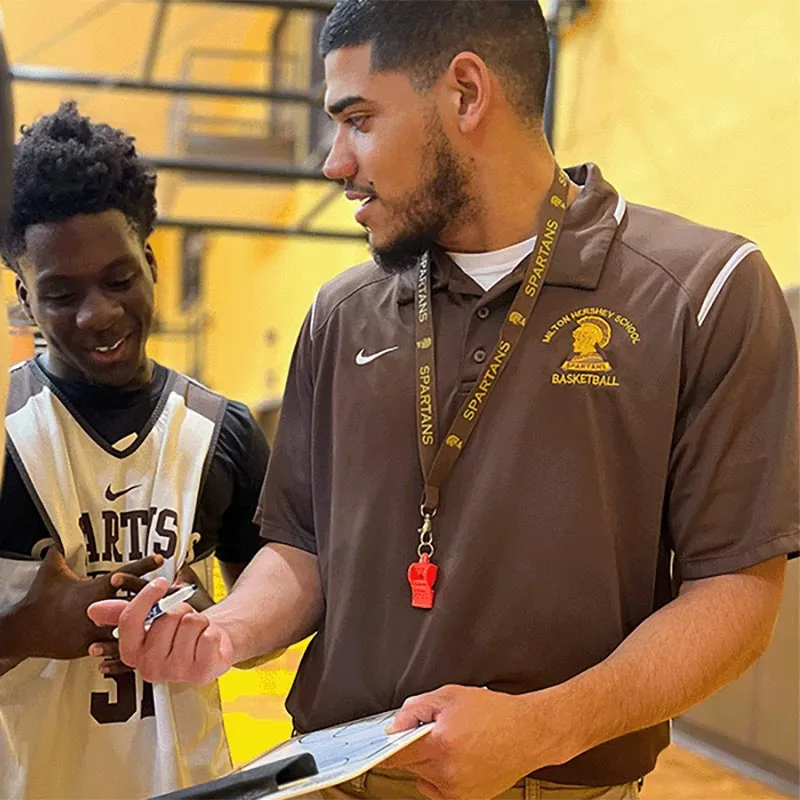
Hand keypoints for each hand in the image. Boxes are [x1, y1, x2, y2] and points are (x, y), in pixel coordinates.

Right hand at [10, 547, 162, 660]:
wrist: (24, 630)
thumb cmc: (40, 598)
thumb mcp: (51, 571)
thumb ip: (61, 552)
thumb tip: (61, 534)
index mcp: (93, 590)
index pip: (123, 575)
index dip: (142, 565)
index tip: (161, 558)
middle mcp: (97, 610)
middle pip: (134, 604)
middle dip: (155, 598)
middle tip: (177, 591)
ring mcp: (94, 631)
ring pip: (127, 629)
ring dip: (146, 625)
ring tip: (170, 620)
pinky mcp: (89, 649)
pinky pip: (113, 648)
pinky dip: (129, 645)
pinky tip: (148, 644)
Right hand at [87, 577, 233, 684]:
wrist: (208, 644)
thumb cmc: (177, 632)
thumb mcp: (150, 620)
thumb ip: (122, 613)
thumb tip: (93, 609)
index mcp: (132, 653)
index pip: (130, 621)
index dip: (145, 597)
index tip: (159, 583)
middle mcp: (150, 667)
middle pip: (165, 619)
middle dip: (179, 611)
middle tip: (181, 622)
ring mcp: (176, 672)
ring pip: (190, 623)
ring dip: (198, 620)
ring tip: (194, 632)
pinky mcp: (202, 672)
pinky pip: (209, 635)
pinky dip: (212, 631)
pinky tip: (206, 641)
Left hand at [383, 685, 563, 799]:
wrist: (528, 733)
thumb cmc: (494, 712)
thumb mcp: (451, 695)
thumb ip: (416, 708)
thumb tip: (393, 725)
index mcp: (440, 743)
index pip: (396, 754)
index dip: (386, 748)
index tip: (377, 748)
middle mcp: (447, 771)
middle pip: (409, 764)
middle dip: (414, 748)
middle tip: (435, 731)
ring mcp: (457, 790)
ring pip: (424, 778)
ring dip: (428, 764)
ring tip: (453, 745)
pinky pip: (440, 790)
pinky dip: (442, 777)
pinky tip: (459, 759)